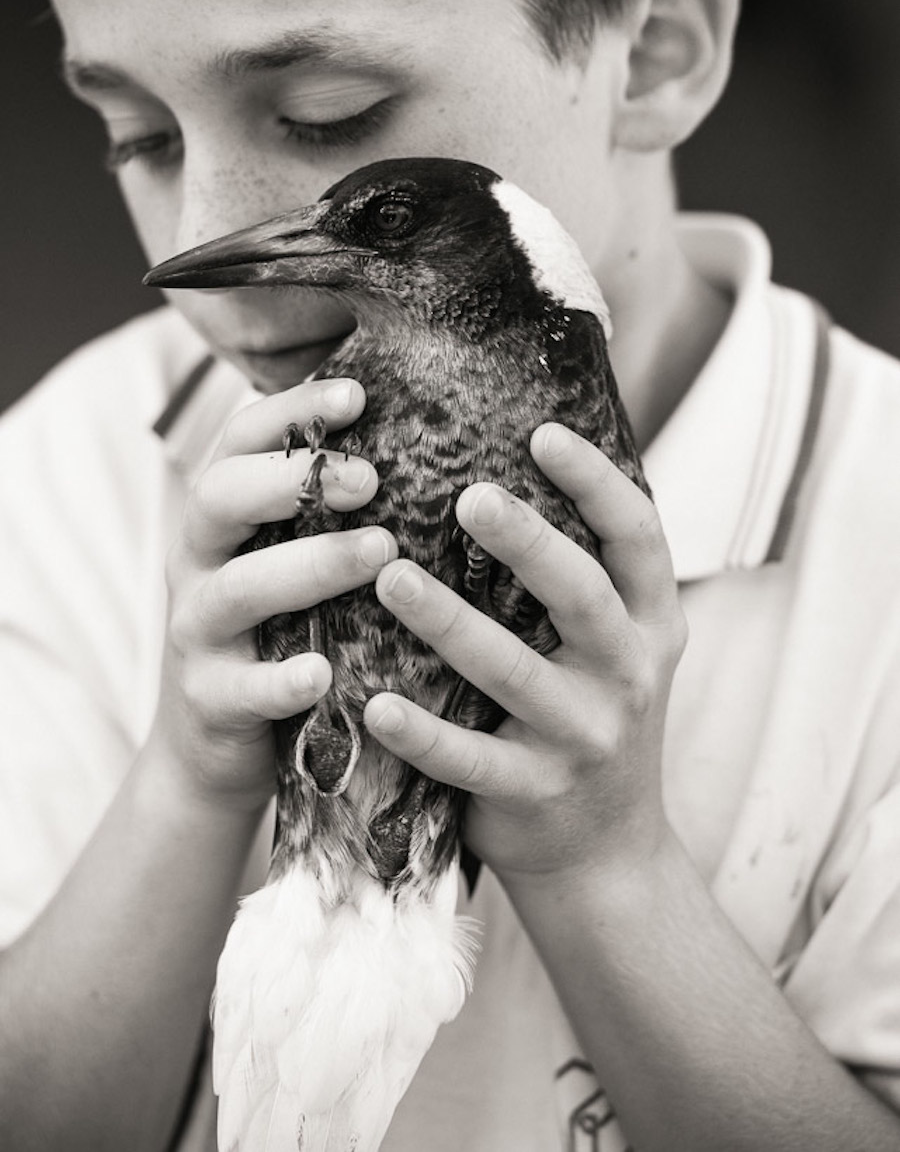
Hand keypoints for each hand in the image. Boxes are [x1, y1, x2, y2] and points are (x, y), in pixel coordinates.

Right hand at [153, 377, 396, 810]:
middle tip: (370, 478)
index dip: (292, 409)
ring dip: (310, 565)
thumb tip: (425, 438)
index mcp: (223, 517)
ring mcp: (199, 632)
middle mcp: (200, 563)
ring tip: (380, 552)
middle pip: (220, 497)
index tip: (359, 394)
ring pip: (239, 588)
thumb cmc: (277, 630)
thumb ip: (331, 509)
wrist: (213, 744)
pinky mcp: (211, 701)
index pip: (240, 440)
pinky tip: (322, 673)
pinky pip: (244, 688)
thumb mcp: (290, 559)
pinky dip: (280, 680)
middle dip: (293, 479)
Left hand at [364, 422, 686, 890]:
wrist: (608, 853)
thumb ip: (586, 575)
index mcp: (651, 623)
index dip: (597, 483)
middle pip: (583, 595)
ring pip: (514, 672)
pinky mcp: (533, 792)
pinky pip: (470, 759)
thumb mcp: (619, 646)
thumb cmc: (593, 716)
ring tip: (390, 578)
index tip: (544, 433)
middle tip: (468, 494)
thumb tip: (514, 464)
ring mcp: (583, 738)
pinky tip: (375, 704)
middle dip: (528, 542)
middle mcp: (629, 675)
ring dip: (450, 622)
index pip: (640, 537)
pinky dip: (422, 733)